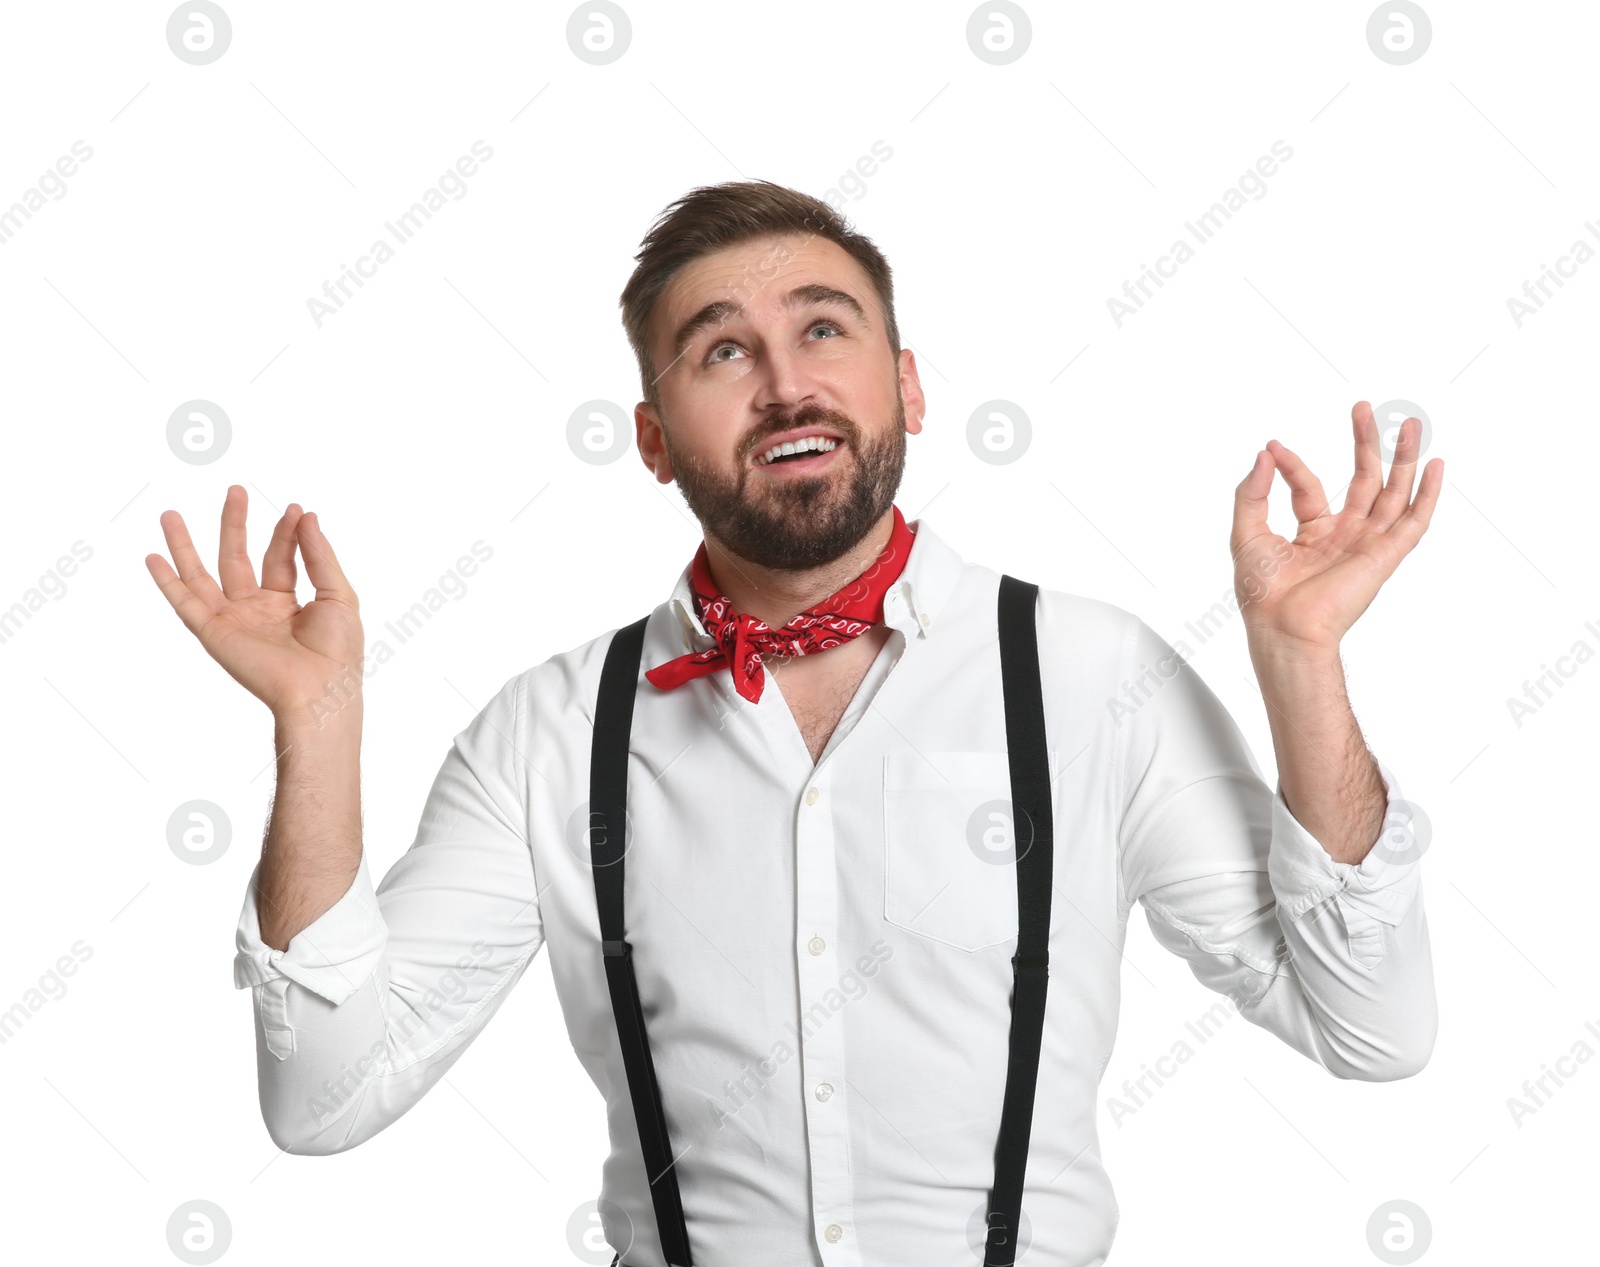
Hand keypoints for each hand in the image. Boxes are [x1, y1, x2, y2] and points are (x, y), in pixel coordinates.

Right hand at [145, 486, 364, 720]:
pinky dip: (167, 581)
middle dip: (235, 524)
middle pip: (237, 558)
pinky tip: (153, 556)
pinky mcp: (214, 633)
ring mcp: (233, 620)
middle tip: (235, 490)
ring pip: (202, 575)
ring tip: (170, 514)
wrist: (320, 690)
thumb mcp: (338, 594)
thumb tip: (307, 516)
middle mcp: (257, 609)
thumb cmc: (338, 650)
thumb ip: (319, 555)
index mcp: (289, 603)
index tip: (296, 509)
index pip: (281, 557)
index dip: (286, 532)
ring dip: (185, 545)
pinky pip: (184, 603)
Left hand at [1230, 400, 1442, 659]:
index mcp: (1312, 534)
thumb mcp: (1246, 532)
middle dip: (1365, 443)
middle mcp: (1344, 536)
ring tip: (1410, 423)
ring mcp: (1367, 544)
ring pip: (1393, 492)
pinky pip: (1414, 521)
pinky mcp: (1385, 555)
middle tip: (1364, 408)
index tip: (1273, 447)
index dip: (1291, 464)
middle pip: (1363, 479)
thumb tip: (1265, 453)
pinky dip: (1427, 494)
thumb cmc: (1262, 593)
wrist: (1282, 627)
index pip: (1308, 486)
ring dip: (1404, 458)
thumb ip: (1252, 492)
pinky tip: (1435, 466)